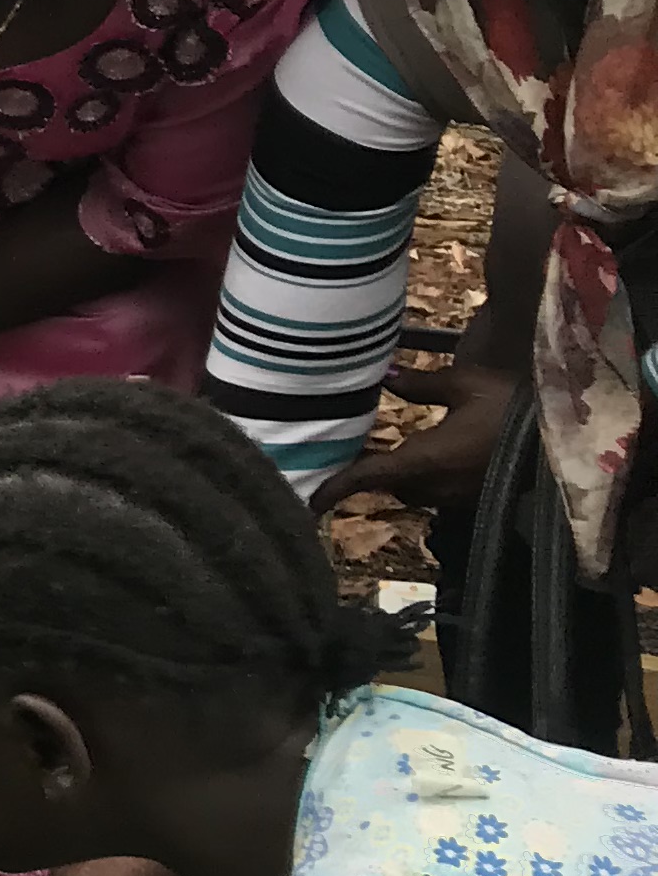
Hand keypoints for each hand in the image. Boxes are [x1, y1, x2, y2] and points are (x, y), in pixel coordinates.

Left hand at [323, 363, 510, 518]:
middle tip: (341, 451)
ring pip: (412, 489)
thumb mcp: (465, 385)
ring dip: (395, 474)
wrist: (565, 437)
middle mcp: (437, 485)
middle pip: (388, 484)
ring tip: (373, 449)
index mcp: (426, 460)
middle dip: (367, 472)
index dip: (337, 486)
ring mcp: (458, 494)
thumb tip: (385, 377)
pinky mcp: (475, 494)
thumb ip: (420, 385)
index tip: (310, 498)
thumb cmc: (513, 408)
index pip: (370, 477)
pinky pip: (436, 489)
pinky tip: (420, 453)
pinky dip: (420, 476)